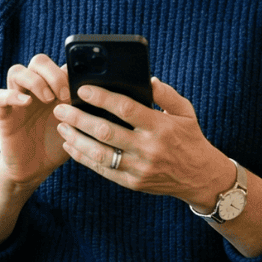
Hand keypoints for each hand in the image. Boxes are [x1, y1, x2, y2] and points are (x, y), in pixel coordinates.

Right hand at [0, 53, 72, 185]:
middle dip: (54, 74)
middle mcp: (35, 90)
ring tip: (48, 100)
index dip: (71, 70)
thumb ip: (85, 108)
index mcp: (54, 89)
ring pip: (17, 71)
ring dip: (35, 81)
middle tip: (65, 95)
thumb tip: (104, 94)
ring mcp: (17, 100)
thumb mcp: (76, 126)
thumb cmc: (57, 145)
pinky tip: (27, 102)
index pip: (60, 63)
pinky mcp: (3, 113)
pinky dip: (12, 94)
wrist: (34, 169)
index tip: (83, 88)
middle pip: (38, 60)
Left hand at [53, 77, 230, 208]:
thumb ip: (165, 94)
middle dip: (79, 118)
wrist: (201, 177)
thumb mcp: (185, 112)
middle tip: (60, 108)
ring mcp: (139, 168)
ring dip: (76, 139)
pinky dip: (84, 158)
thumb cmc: (190, 139)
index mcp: (160, 126)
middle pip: (106, 131)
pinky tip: (71, 146)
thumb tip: (147, 78)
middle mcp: (148, 148)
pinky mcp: (133, 183)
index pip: (126, 109)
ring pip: (100, 153)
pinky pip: (103, 170)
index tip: (82, 89)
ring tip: (61, 126)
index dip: (101, 97)